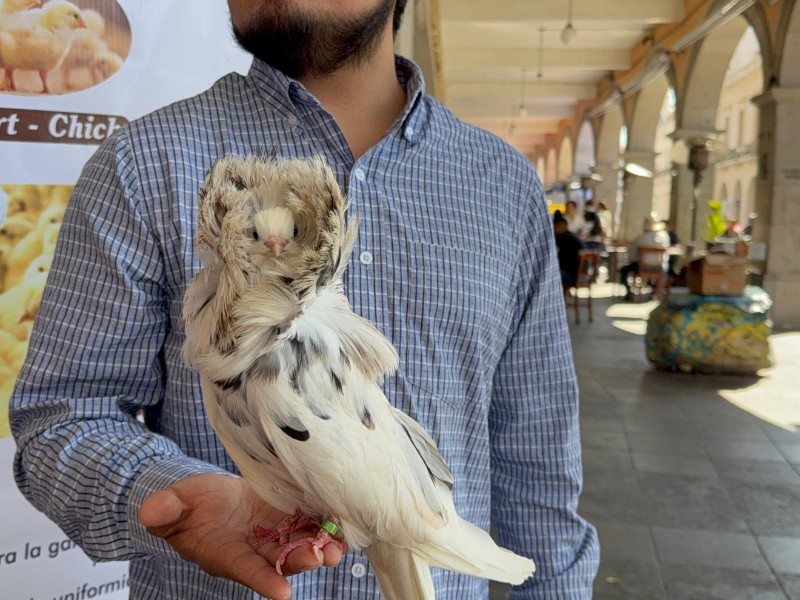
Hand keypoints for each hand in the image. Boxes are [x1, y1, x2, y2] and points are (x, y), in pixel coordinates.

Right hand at [139, 473, 342, 599]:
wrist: (208, 497)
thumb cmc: (188, 505)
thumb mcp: (173, 504)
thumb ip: (166, 509)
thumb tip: (149, 511)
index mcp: (225, 553)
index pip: (245, 569)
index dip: (263, 580)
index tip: (282, 594)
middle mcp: (254, 550)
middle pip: (281, 562)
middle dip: (302, 561)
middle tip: (322, 558)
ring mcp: (274, 534)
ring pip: (300, 546)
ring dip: (321, 547)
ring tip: (339, 546)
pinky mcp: (288, 516)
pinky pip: (309, 524)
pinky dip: (325, 525)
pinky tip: (343, 522)